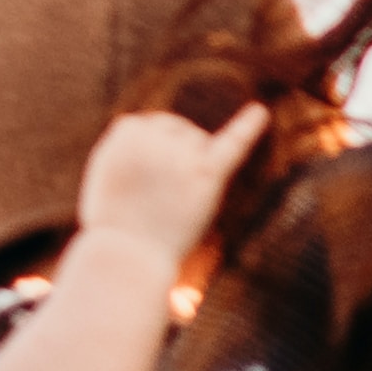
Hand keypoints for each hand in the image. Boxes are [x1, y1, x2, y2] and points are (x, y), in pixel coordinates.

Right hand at [72, 98, 266, 277]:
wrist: (127, 257)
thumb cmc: (115, 224)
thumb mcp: (110, 175)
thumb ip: (134, 150)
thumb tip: (158, 137)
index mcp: (127, 131)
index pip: (151, 126)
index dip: (153, 154)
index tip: (147, 181)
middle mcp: (155, 136)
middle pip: (179, 132)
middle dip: (175, 159)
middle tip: (160, 201)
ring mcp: (181, 154)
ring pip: (199, 143)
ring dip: (193, 168)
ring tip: (174, 203)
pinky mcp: (207, 176)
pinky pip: (232, 144)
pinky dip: (248, 127)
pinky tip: (260, 113)